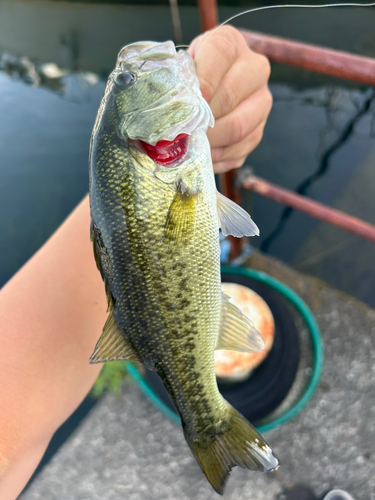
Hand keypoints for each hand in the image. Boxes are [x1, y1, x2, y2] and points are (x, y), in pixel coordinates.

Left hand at [188, 26, 271, 173]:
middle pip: (230, 97)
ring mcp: (262, 102)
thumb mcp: (180, 67)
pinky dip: (216, 157)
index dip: (202, 83)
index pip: (219, 56)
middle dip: (200, 119)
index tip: (186, 103)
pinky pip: (239, 149)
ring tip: (189, 146)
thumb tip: (170, 112)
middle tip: (180, 132)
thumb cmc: (188, 77)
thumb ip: (178, 81)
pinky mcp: (258, 131)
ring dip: (209, 141)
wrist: (207, 88)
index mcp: (230, 44)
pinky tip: (201, 155)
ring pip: (238, 127)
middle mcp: (255, 68)